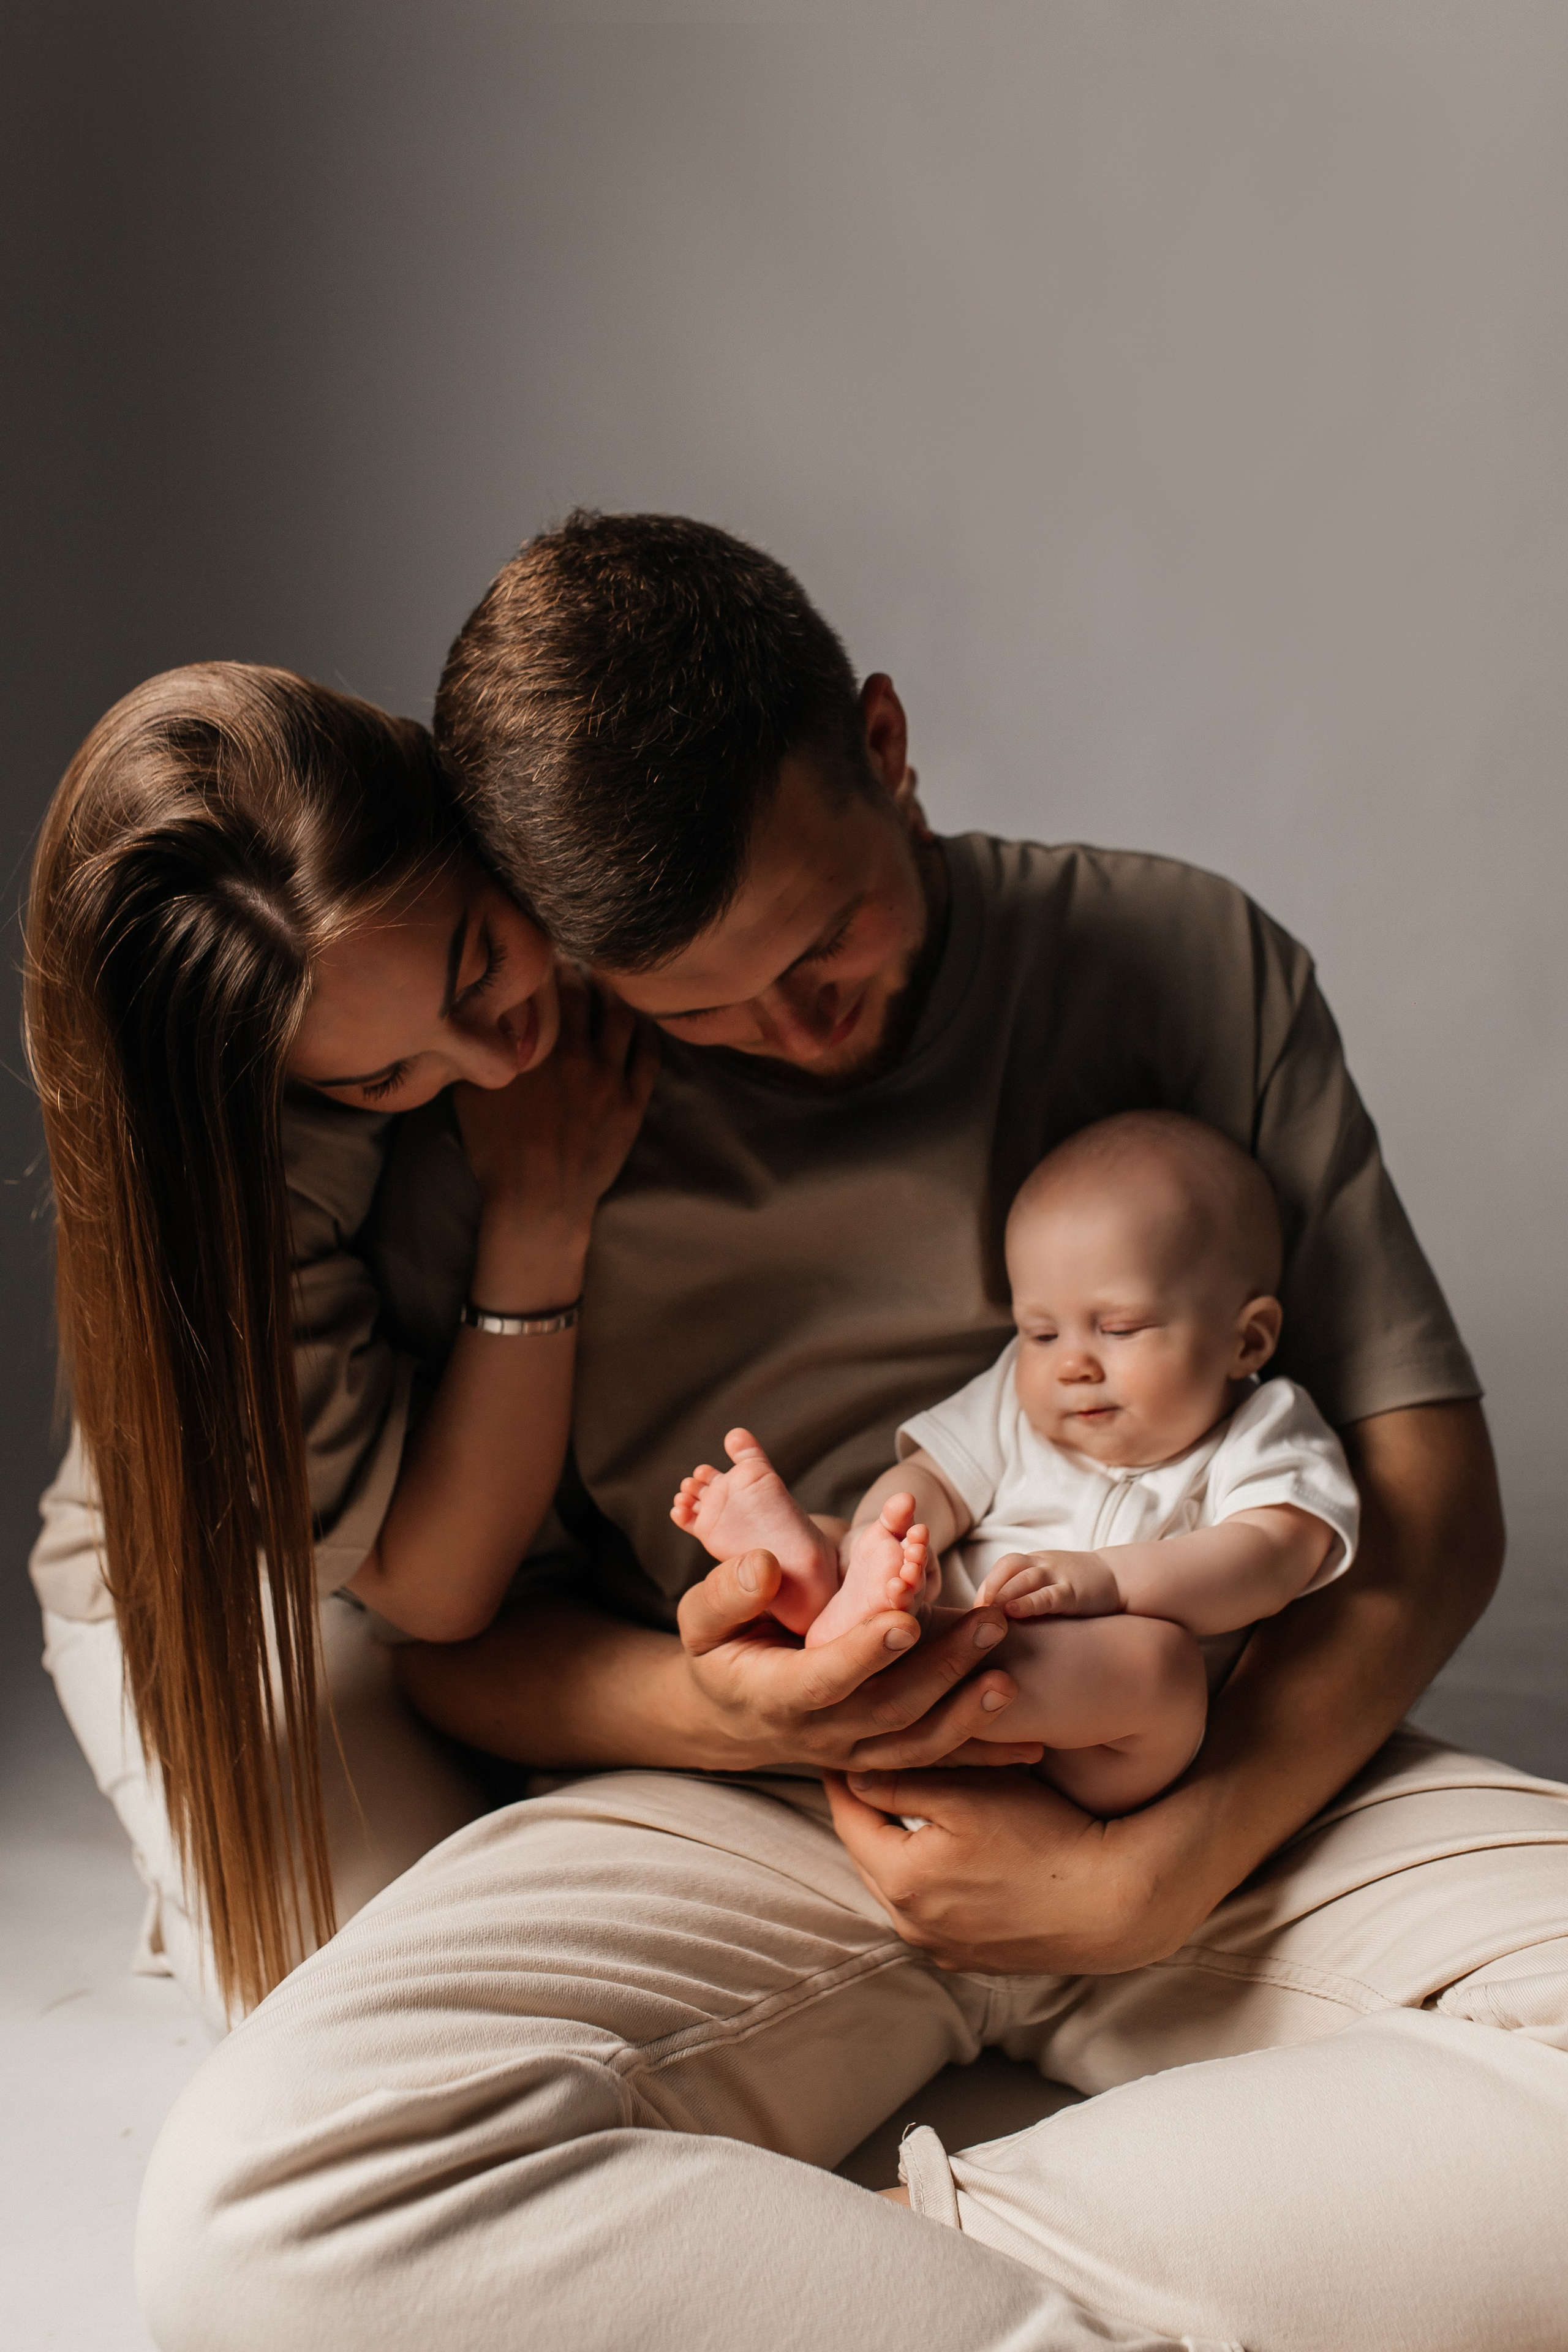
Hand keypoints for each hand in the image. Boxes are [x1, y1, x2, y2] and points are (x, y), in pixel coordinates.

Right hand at [457, 969, 657, 1299]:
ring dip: (615, 995)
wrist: (537, 1201)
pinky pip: (649, 1053)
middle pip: (587, 995)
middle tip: (575, 965)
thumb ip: (480, 1050)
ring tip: (607, 984)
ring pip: (622, 1018)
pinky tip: (640, 1020)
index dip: (546, 968)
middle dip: (581, 975)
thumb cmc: (497, 1151)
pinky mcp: (633, 1103)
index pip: (547, 987)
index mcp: (537, 1047)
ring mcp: (611, 1078)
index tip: (542, 960)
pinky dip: (645, 1029)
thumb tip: (478, 1018)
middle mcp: (578, 1054)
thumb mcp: (471, 1093)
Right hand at [675, 1548, 1047, 1775]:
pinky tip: (1033, 1744)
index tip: (905, 1620)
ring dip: (969, 1711)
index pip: (824, 1677)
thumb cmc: (720, 1652)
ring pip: (919, 1743)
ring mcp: (856, 1751)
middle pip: (889, 1708)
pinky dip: (984, 1756)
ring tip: (1011, 1673)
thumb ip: (729, 1592)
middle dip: (943, 1669)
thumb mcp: (701, 1620)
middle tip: (989, 1624)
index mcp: (775, 1694)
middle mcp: (821, 1732)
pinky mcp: (883, 1757)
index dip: (864, 1652)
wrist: (730, 1715)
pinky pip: (936, 1762)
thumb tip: (765, 1565)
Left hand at [824, 1767, 1191, 1973]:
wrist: (1114, 1903)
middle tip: (864, 1772)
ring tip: (902, 1807)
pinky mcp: (972, 1959)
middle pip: (869, 1856)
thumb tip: (853, 1775)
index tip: (837, 1749)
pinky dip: (926, 1881)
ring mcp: (942, 1948)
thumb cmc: (1043, 1837)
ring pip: (898, 1887)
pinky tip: (944, 1854)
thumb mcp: (968, 1795)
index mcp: (901, 1881)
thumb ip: (902, 1785)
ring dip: (894, 1849)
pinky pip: (930, 1913)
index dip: (842, 1779)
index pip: (849, 1820)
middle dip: (865, 1815)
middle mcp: (912, 1925)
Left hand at [975, 1548, 1122, 1617]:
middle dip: (988, 1588)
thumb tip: (996, 1623)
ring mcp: (1059, 1576)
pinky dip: (1027, 1602)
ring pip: (1024, 1578)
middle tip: (974, 1615)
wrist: (1122, 1578)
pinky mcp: (1073, 1591)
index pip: (1003, 1568)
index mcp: (1035, 1563)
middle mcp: (1044, 1565)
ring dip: (1002, 1594)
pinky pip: (1047, 1594)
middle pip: (1007, 1566)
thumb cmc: (1080, 1589)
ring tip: (986, 1613)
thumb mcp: (1050, 1584)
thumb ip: (1027, 1596)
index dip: (986, 1587)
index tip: (973, 1612)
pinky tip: (1013, 1612)